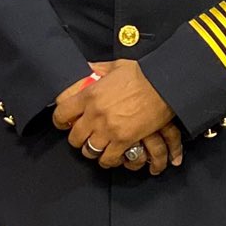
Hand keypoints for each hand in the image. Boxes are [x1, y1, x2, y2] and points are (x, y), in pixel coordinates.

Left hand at [62, 59, 178, 170]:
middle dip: (77, 138)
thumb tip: (90, 68)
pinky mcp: (124, 140)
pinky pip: (108, 158)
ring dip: (92, 150)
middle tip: (83, 135)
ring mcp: (109, 129)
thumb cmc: (143, 73)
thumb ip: (99, 69)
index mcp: (89, 95)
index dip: (60, 120)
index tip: (64, 122)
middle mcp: (95, 115)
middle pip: (74, 137)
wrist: (164, 84)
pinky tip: (112, 155)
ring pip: (89, 151)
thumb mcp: (116, 66)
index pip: (61, 113)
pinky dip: (109, 159)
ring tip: (98, 146)